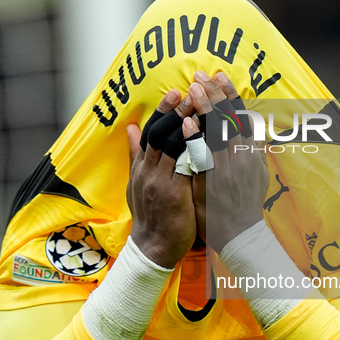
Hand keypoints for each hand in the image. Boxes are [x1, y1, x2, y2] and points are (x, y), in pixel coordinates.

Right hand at [126, 90, 196, 267]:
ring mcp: (159, 182)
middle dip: (176, 110)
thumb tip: (131, 127)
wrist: (153, 249)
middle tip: (191, 90)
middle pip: (161, 133)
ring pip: (172, 145)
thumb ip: (136, 154)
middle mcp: (148, 171)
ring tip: (200, 105)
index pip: (151, 131)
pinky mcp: (173, 195)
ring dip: (187, 123)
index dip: (163, 111)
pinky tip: (207, 137)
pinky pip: (185, 166)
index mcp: (141, 167)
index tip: (175, 92)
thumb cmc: (151, 215)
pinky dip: (195, 150)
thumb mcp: (138, 183)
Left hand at [184, 71, 268, 251]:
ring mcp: (226, 169)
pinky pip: (203, 158)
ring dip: (204, 109)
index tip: (219, 76)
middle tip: (201, 75)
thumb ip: (255, 147)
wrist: (241, 234)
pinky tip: (187, 124)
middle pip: (227, 119)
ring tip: (193, 90)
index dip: (229, 94)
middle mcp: (240, 156)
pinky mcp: (212, 183)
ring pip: (215, 133)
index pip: (240, 115)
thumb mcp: (259, 171)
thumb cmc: (247, 202)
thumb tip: (255, 123)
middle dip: (214, 94)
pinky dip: (196, 140)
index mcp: (250, 151)